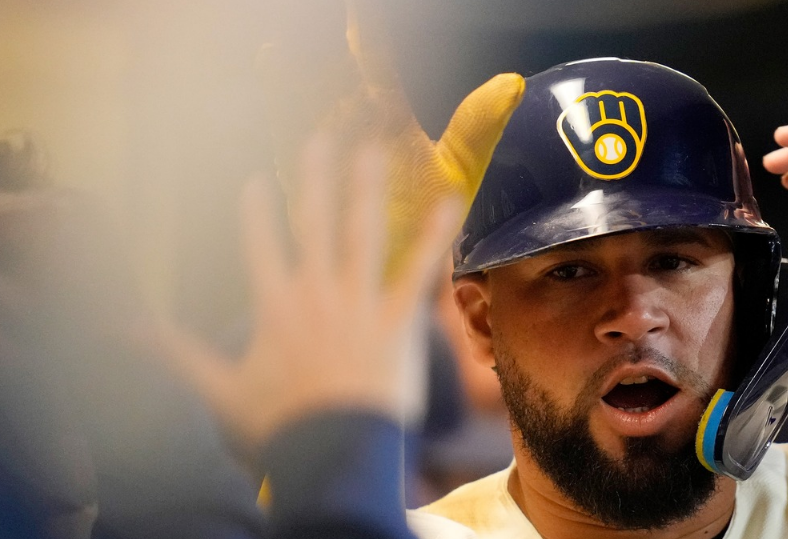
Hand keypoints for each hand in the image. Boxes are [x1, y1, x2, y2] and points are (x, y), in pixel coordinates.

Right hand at [167, 136, 453, 454]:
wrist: (334, 455)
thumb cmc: (278, 428)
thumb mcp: (217, 388)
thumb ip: (173, 352)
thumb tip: (119, 330)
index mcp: (274, 306)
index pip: (261, 244)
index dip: (257, 211)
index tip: (256, 179)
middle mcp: (316, 294)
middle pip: (313, 223)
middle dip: (314, 177)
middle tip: (318, 139)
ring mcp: (359, 305)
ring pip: (362, 233)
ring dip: (364, 188)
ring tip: (369, 149)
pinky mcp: (398, 323)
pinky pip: (418, 271)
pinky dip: (434, 235)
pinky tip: (449, 200)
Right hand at [260, 4, 522, 277]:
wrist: (408, 265)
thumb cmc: (431, 212)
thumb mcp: (459, 167)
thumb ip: (478, 123)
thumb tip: (514, 82)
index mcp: (389, 115)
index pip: (376, 66)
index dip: (368, 37)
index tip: (359, 13)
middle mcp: (352, 125)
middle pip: (330, 77)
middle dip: (319, 53)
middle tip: (306, 30)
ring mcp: (324, 152)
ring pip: (300, 107)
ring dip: (288, 82)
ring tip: (276, 53)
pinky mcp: (303, 185)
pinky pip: (287, 156)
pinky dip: (279, 136)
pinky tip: (273, 117)